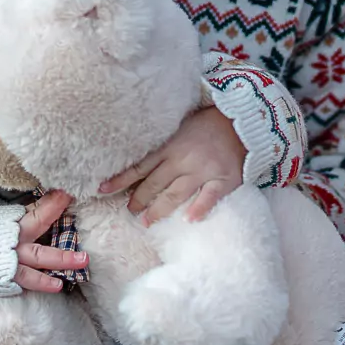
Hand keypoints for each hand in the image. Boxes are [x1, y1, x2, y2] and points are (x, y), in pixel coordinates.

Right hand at [14, 192, 88, 293]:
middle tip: (85, 246)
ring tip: (82, 264)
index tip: (70, 193)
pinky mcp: (3, 280)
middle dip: (63, 237)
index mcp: (5, 224)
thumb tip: (18, 210)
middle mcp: (10, 241)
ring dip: (61, 264)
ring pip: (38, 263)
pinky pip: (25, 282)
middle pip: (41, 235)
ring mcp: (8, 262)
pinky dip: (41, 283)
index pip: (36, 211)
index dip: (55, 202)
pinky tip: (56, 286)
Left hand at [100, 105, 244, 223]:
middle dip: (139, 200)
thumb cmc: (208, 126)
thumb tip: (139, 164)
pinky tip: (189, 220)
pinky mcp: (223, 179)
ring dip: (159, 209)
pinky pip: (210, 197)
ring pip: (176, 194)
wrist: (242, 122)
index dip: (120, 180)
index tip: (102, 191)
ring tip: (147, 221)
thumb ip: (163, 146)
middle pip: (155, 184)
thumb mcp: (180, 129)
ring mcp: (203, 171)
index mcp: (170, 147)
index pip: (140, 166)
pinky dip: (199, 208)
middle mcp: (183, 160)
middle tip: (130, 211)